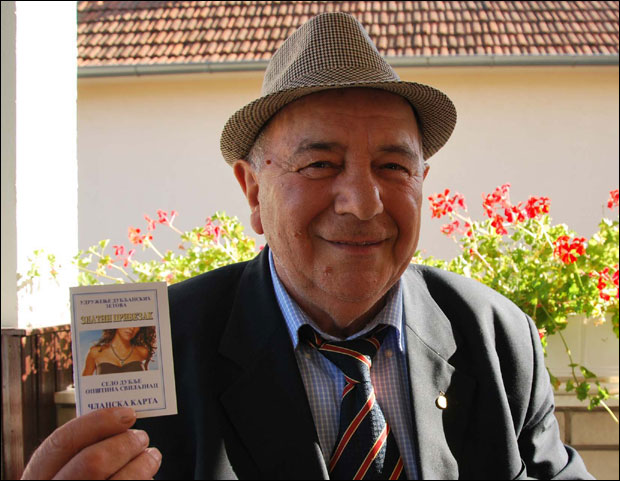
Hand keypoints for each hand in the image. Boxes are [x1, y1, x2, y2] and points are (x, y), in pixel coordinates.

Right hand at [21, 407, 160, 479]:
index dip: (96, 423)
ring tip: (151, 456)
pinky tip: (147, 480)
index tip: (127, 414)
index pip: (60, 444)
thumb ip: (81, 454)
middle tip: (142, 437)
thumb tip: (119, 424)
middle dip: (125, 444)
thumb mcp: (66, 473)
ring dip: (143, 465)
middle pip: (93, 462)